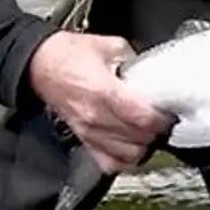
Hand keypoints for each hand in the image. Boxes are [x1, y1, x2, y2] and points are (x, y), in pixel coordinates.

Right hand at [26, 30, 177, 172]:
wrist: (39, 65)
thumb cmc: (68, 55)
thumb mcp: (108, 45)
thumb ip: (134, 59)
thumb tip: (151, 68)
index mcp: (105, 93)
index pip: (144, 119)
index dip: (163, 118)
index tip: (170, 110)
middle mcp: (97, 117)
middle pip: (140, 139)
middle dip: (157, 131)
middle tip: (163, 120)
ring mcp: (89, 132)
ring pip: (128, 155)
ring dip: (143, 146)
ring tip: (148, 132)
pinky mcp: (83, 140)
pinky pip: (109, 163)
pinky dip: (124, 160)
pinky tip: (130, 147)